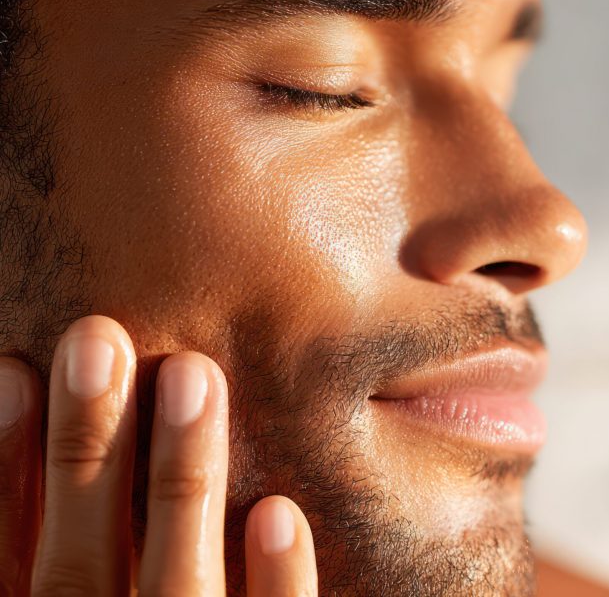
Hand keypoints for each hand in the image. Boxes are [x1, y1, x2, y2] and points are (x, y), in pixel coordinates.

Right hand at [0, 315, 317, 595]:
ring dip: (181, 477)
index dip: (3, 464)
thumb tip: (44, 407)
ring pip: (176, 583)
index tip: (14, 369)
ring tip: (195, 371)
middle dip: (86, 448)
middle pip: (80, 564)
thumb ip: (72, 535)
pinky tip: (279, 510)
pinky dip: (276, 584)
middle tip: (97, 337)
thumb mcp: (81, 587)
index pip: (13, 555)